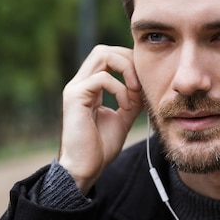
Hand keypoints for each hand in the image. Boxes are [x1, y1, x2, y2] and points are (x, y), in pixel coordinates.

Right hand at [58, 45, 142, 194]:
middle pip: (104, 50)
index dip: (129, 63)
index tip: (144, 83)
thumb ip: (131, 100)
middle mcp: (80, 83)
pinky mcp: (75, 97)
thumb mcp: (123, 118)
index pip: (108, 58)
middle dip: (128, 61)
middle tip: (141, 83)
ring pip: (102, 55)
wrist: (85, 168)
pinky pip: (101, 78)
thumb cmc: (100, 147)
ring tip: (136, 91)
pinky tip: (126, 106)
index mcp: (90, 87)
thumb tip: (144, 85)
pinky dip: (120, 89)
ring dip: (126, 69)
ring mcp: (76, 88)